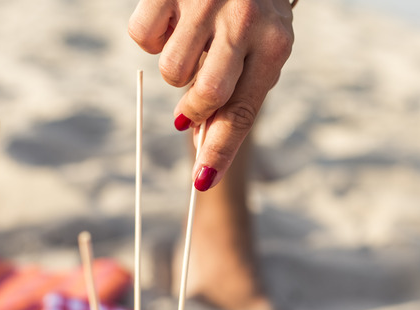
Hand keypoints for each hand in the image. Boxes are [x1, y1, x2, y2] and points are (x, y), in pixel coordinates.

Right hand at [128, 0, 294, 190]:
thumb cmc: (254, 5)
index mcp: (276, 44)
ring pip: (170, 72)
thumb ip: (238, 93)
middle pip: (205, 97)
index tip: (202, 182)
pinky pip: (143, 37)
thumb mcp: (263, 44)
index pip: (244, 112)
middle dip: (194, 108)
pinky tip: (175, 18)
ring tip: (194, 39)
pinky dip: (153, 35)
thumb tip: (201, 145)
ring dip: (176, 68)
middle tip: (192, 100)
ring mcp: (205, 2)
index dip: (221, 150)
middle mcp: (244, 22)